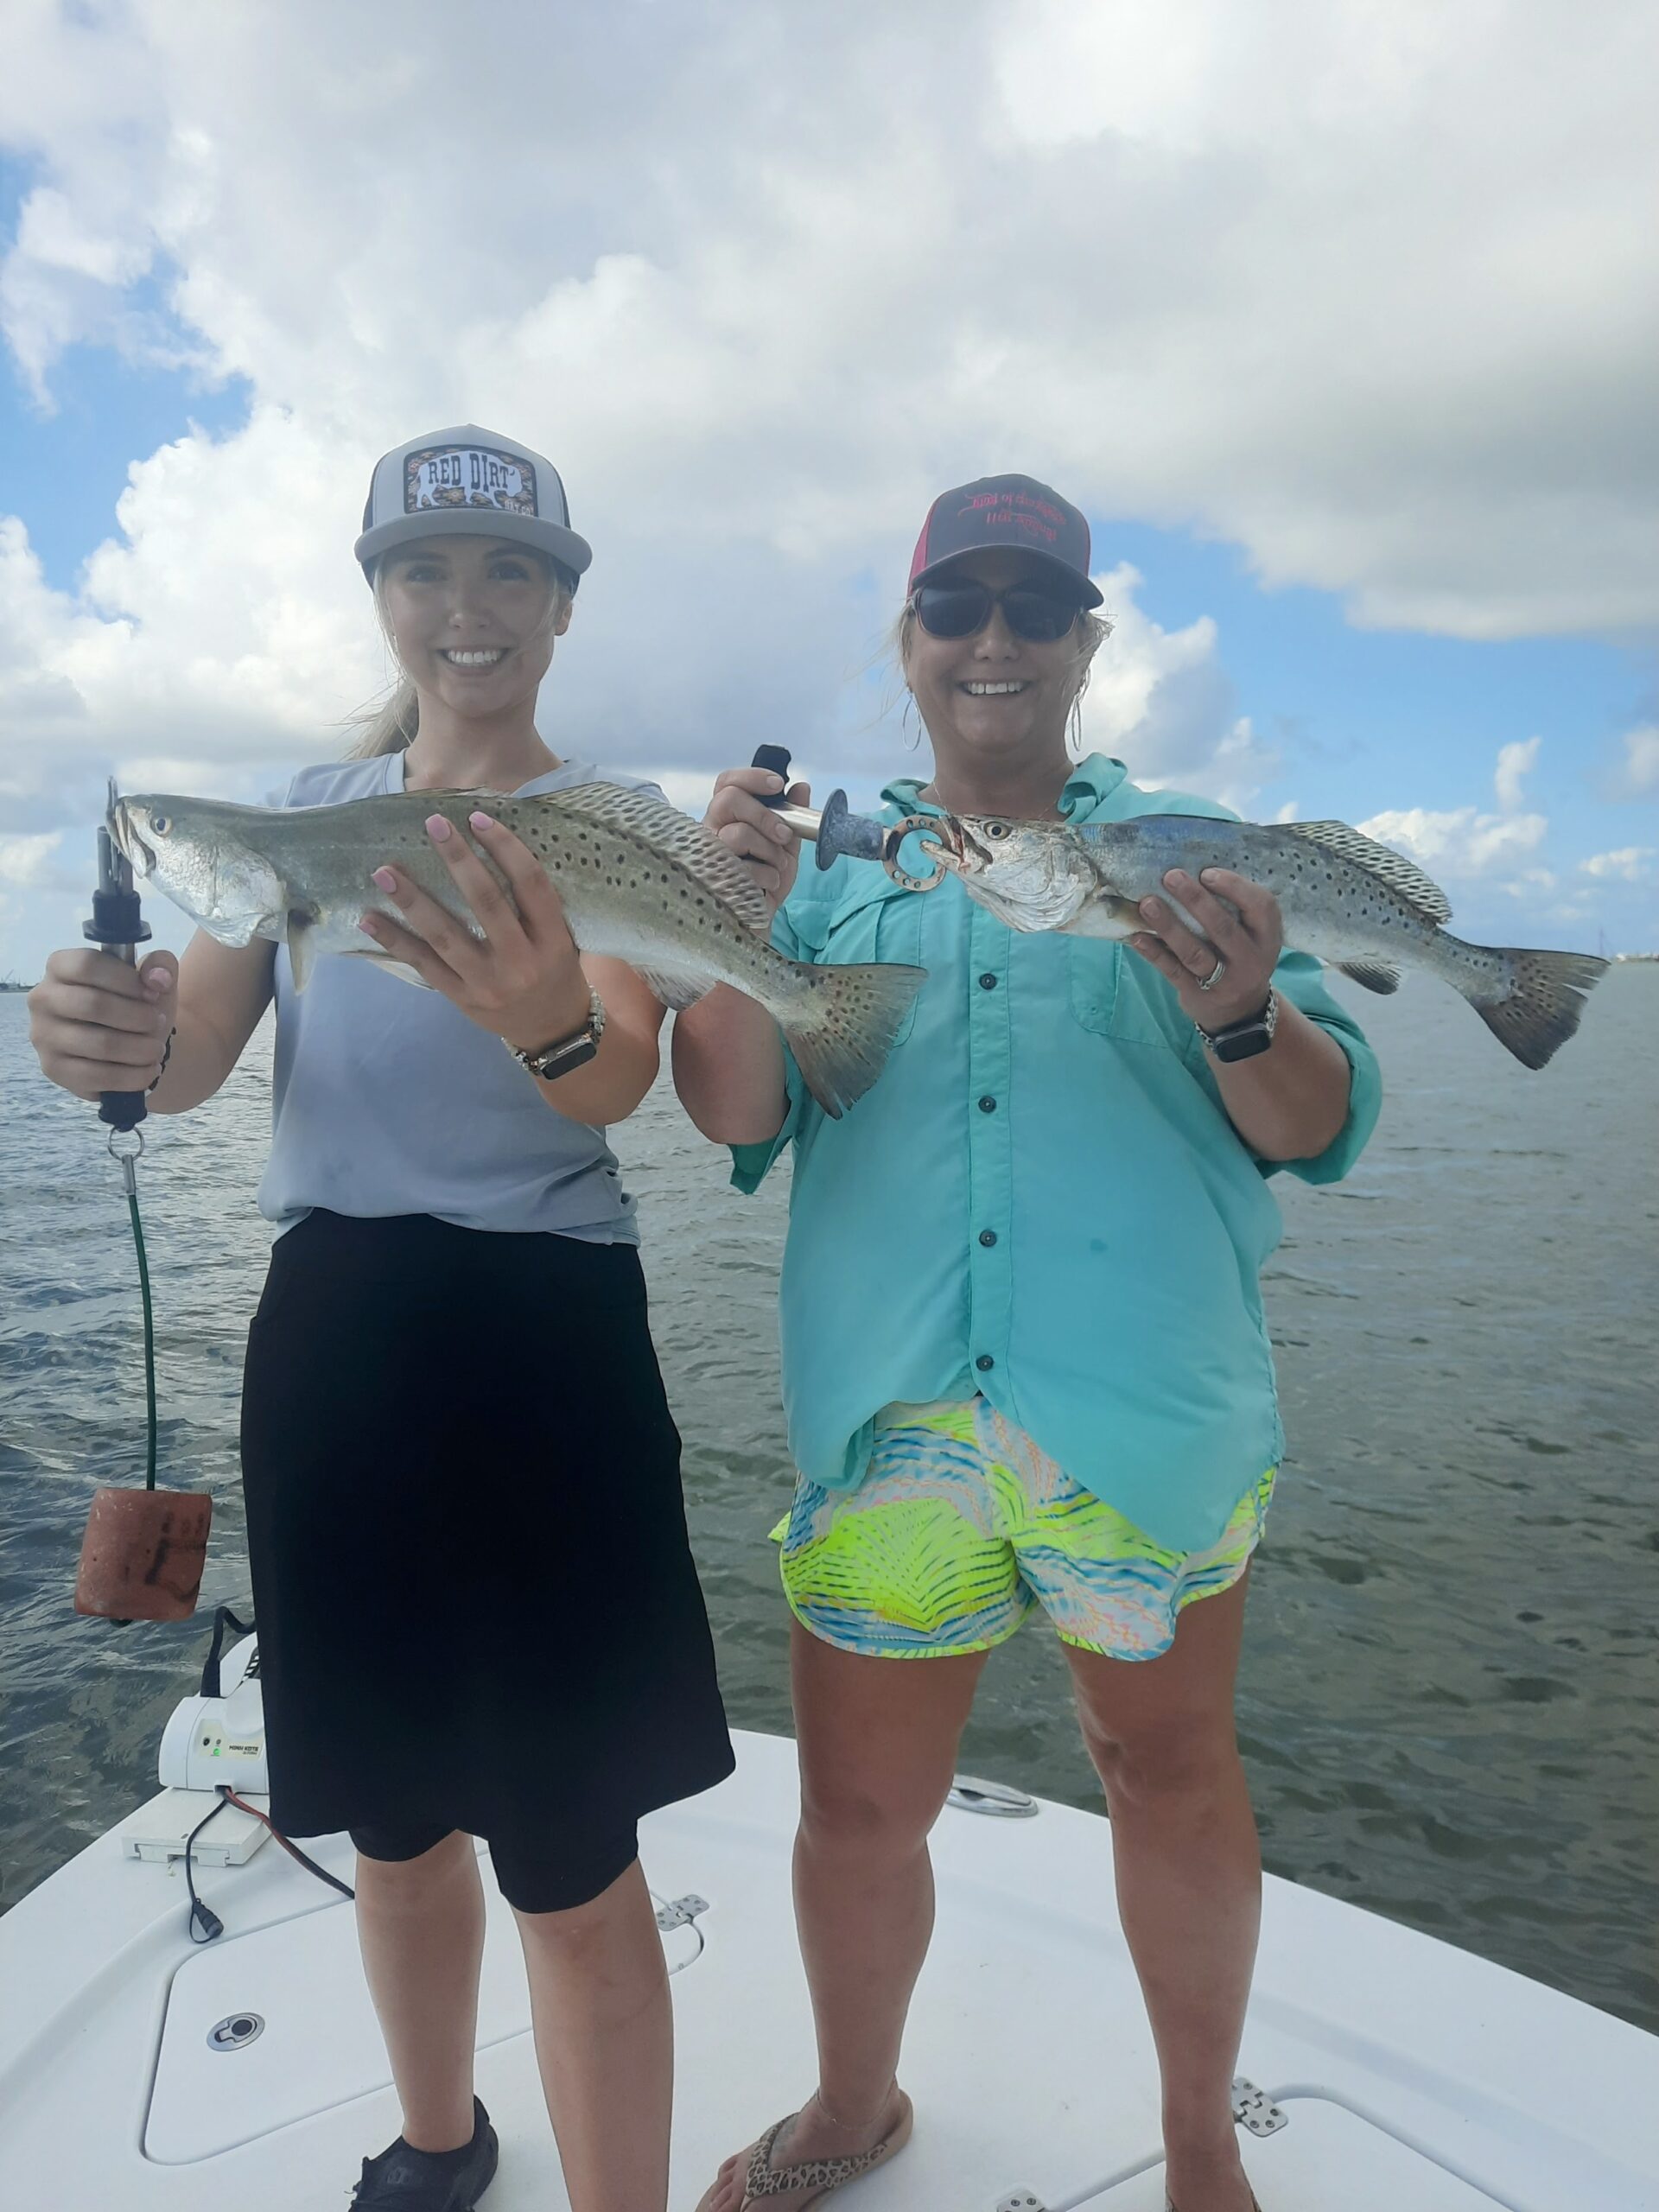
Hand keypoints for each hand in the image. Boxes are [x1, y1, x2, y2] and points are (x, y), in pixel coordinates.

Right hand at [28, 948, 177, 1098]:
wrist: (127, 1044)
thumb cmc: (135, 1003)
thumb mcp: (152, 978)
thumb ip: (160, 965)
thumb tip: (158, 979)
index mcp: (60, 966)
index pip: (87, 965)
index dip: (127, 981)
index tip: (153, 994)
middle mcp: (43, 999)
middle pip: (94, 1005)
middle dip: (138, 1017)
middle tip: (158, 1022)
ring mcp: (44, 1036)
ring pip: (101, 1044)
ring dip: (141, 1049)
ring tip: (157, 1048)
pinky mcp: (54, 1069)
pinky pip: (99, 1076)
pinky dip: (134, 1075)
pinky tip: (150, 1068)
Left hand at [358, 811, 592, 1052]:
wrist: (552, 1031)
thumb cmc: (556, 972)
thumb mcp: (561, 938)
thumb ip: (534, 905)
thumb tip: (491, 849)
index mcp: (552, 939)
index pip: (530, 884)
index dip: (505, 848)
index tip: (478, 818)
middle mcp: (520, 961)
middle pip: (486, 902)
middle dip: (458, 860)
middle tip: (433, 825)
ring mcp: (487, 982)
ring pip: (446, 935)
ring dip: (412, 900)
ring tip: (384, 872)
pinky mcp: (461, 997)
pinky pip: (424, 964)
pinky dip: (395, 940)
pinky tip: (369, 919)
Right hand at [704, 767, 808, 916]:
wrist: (760, 923)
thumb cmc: (767, 882)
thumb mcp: (785, 847)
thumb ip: (793, 818)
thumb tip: (801, 787)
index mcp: (727, 818)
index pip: (727, 783)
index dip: (751, 777)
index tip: (778, 785)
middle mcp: (711, 831)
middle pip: (728, 799)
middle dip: (765, 814)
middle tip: (783, 834)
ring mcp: (709, 855)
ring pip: (739, 833)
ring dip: (770, 851)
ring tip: (778, 868)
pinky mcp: (713, 880)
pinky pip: (746, 867)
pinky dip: (768, 877)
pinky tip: (768, 887)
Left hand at [1128, 867, 1282, 1027]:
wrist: (1240, 1011)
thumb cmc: (1240, 955)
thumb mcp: (1253, 935)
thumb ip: (1234, 909)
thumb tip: (1191, 872)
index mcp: (1267, 937)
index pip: (1260, 907)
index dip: (1234, 887)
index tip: (1206, 872)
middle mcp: (1250, 960)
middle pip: (1222, 928)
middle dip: (1195, 900)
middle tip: (1170, 876)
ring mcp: (1224, 981)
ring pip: (1194, 952)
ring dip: (1169, 926)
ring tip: (1148, 904)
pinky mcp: (1198, 994)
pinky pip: (1173, 971)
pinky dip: (1154, 952)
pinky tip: (1137, 937)